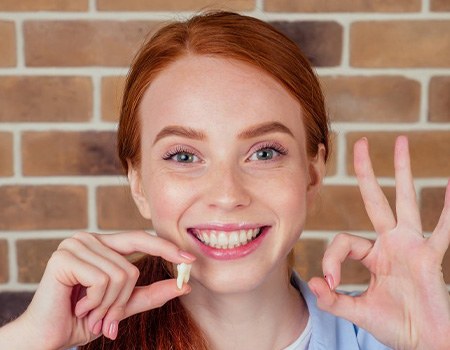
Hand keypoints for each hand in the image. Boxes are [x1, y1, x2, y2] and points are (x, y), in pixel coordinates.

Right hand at [6, 231, 194, 348]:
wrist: (48, 337)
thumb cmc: (83, 319)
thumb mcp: (123, 306)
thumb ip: (151, 294)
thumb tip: (184, 285)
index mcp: (102, 245)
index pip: (140, 238)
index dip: (165, 248)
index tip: (190, 260)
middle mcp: (88, 238)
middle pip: (132, 266)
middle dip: (123, 300)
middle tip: (107, 319)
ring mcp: (75, 245)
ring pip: (120, 275)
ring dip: (108, 305)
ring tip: (89, 312)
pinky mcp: (64, 257)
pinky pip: (102, 280)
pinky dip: (96, 302)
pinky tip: (78, 306)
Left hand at [308, 136, 449, 349]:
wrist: (425, 343)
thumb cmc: (396, 326)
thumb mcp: (358, 311)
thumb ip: (333, 300)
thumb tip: (312, 283)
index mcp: (372, 254)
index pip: (343, 240)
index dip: (331, 259)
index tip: (329, 283)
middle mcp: (391, 243)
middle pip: (376, 200)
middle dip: (367, 173)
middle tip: (360, 142)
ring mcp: (411, 246)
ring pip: (405, 201)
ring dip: (402, 172)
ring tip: (401, 141)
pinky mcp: (430, 257)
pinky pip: (442, 229)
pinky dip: (447, 209)